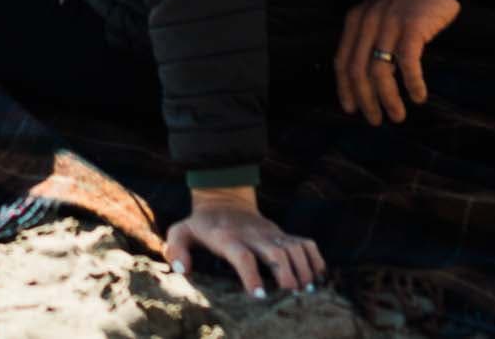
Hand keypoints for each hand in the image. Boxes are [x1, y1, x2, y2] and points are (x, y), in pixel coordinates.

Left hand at [164, 187, 324, 296]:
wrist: (223, 200)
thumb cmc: (201, 225)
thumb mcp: (181, 232)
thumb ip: (176, 248)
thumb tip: (183, 269)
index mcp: (227, 238)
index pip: (241, 254)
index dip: (250, 274)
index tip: (258, 295)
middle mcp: (252, 235)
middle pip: (275, 251)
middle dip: (286, 272)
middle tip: (292, 292)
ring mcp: (270, 233)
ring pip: (294, 247)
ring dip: (304, 267)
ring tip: (308, 289)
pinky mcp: (282, 233)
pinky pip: (305, 242)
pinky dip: (315, 257)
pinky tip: (318, 275)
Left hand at [333, 0, 459, 124]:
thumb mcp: (378, 14)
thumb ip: (370, 38)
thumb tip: (369, 77)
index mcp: (355, 21)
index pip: (341, 62)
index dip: (344, 89)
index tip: (350, 109)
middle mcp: (366, 23)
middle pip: (357, 71)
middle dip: (365, 100)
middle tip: (376, 120)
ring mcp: (388, 25)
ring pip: (380, 71)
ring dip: (388, 99)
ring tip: (397, 115)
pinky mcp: (411, 27)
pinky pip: (407, 63)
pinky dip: (411, 84)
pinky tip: (418, 96)